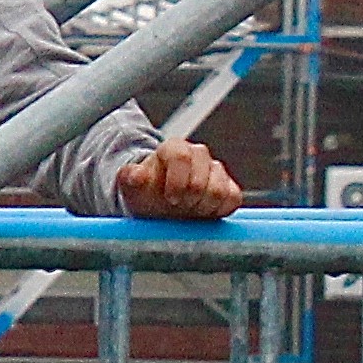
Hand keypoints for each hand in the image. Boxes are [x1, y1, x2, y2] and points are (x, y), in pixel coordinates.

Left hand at [118, 139, 246, 221]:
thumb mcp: (131, 188)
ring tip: (188, 210)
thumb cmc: (147, 194)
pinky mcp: (230, 186)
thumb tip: (135, 174)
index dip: (177, 182)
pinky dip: (218, 211)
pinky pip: (233, 199)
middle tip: (177, 207)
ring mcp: (216, 169)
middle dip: (188, 200)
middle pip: (202, 179)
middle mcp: (197, 154)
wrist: (159, 207)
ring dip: (202, 207)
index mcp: (173, 148)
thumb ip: (129, 178)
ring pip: (219, 190)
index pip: (181, 157)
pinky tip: (203, 213)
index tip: (171, 199)